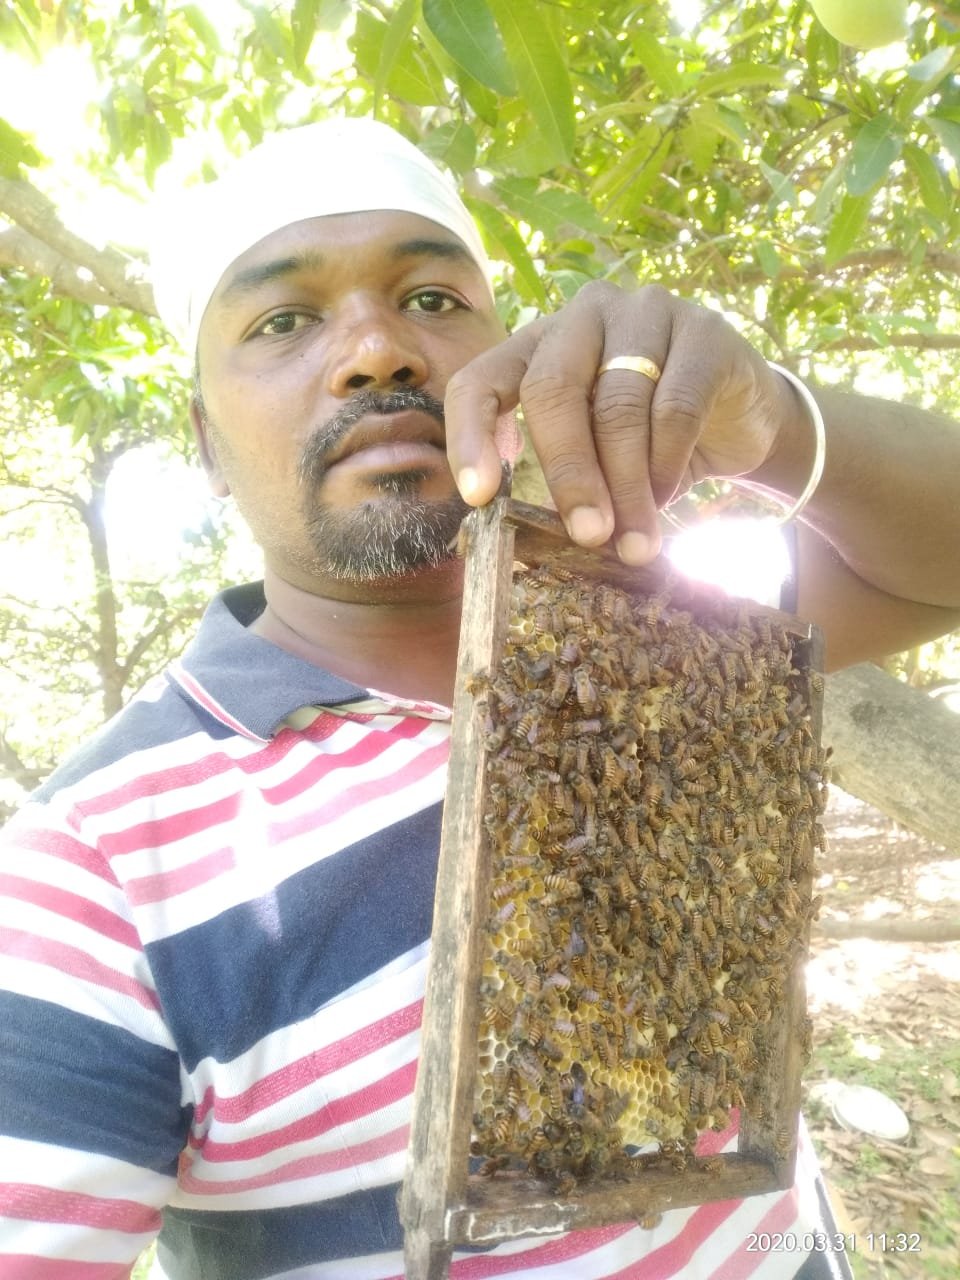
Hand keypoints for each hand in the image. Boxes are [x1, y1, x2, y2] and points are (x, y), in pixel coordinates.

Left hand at [443, 281, 793, 564]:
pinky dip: (667, 464)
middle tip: (586, 534)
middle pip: (552, 389)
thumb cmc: (649, 442)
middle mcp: (586, 314)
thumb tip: (527, 541)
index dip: (472, 435)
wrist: (743, 420)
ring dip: (627, 486)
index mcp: (539, 343)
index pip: (483, 379)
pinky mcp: (705, 332)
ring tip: (635, 542)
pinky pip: (675, 407)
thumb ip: (560, 475)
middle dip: (567, 472)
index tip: (479, 496)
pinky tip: (667, 496)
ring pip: (618, 406)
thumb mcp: (595, 454)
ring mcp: (647, 312)